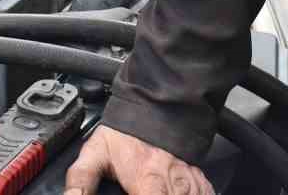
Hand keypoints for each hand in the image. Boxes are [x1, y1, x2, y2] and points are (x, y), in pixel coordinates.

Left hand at [64, 125, 213, 194]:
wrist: (153, 102)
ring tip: (161, 191)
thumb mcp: (95, 152)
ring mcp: (188, 182)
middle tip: (142, 191)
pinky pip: (206, 194)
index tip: (134, 194)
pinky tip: (181, 193)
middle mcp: (171, 184)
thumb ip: (81, 178)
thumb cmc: (124, 131)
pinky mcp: (199, 179)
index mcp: (147, 180)